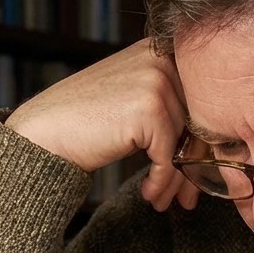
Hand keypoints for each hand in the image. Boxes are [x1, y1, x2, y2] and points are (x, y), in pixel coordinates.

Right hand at [5, 38, 200, 210]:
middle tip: (187, 198)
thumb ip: (168, 102)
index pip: (198, 102)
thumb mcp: (131, 97)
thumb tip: (211, 140)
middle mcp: (161, 60)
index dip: (199, 142)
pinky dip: (162, 181)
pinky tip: (150, 195)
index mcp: (160, 51)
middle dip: (191, 165)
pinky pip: (170, 156)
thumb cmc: (84, 121)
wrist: (42, 133)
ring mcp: (156, 82)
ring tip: (164, 201)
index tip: (194, 174)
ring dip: (176, 180)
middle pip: (197, 123)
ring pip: (185, 143)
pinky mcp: (149, 110)